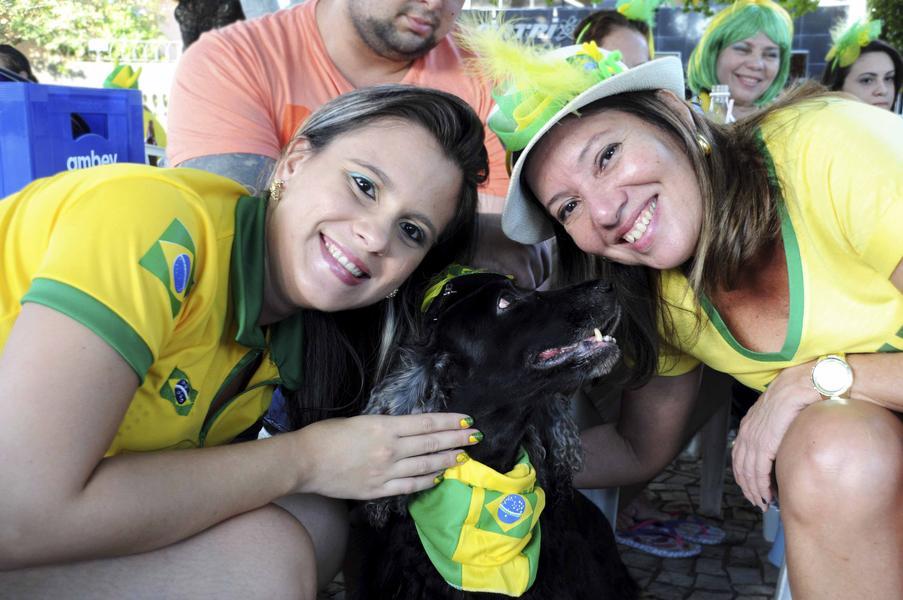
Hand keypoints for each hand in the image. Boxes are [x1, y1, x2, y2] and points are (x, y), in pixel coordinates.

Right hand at [290, 413, 479, 499]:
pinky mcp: (378, 490)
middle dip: (457, 440)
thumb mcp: (361, 421)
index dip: (450, 422)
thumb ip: (387, 426)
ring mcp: (386, 471)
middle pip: (432, 443)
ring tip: (464, 457)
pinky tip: (438, 477)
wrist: (305, 461)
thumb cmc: (327, 435)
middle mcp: (390, 449)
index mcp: (385, 426)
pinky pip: (409, 485)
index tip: (467, 421)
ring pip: (426, 466)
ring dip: (448, 461)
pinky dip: (427, 480)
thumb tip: (409, 430)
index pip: (426, 423)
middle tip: (476, 437)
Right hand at [471, 213, 552, 289]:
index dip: (535, 273)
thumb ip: (522, 247)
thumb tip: (530, 270)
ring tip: (509, 289)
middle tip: (515, 288)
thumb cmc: (479, 234)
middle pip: (544, 271)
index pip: (545, 260)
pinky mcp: (518, 261)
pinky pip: (528, 284)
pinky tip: (506, 289)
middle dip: (531, 282)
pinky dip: (519, 291)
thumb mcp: (507, 235)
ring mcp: (528, 250)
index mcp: (535, 231)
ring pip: (537, 279)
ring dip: (525, 288)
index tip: (522, 280)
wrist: (462, 233)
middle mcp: (536, 239)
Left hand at [731, 362, 821, 510]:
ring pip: (747, 471)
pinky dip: (760, 485)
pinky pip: (758, 469)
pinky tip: (766, 495)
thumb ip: (777, 425)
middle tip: (756, 501)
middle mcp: (748, 429)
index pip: (739, 452)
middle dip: (747, 486)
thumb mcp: (784, 410)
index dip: (743, 473)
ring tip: (762, 503)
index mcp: (750, 422)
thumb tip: (781, 441)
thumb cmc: (802, 393)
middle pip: (740, 465)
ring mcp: (755, 435)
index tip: (750, 487)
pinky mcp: (765, 440)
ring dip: (754, 490)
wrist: (809, 380)